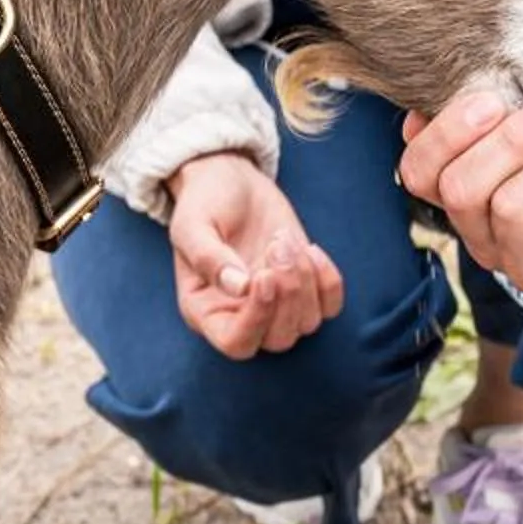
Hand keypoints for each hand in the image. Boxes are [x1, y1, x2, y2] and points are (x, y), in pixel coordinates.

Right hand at [165, 151, 343, 357]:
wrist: (230, 181)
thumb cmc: (204, 204)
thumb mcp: (193, 225)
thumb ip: (209, 258)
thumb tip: (240, 288)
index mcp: (205, 311)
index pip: (236, 342)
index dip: (257, 318)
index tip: (264, 275)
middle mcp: (241, 316)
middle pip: (278, 338)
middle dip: (288, 292)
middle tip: (276, 244)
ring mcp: (276, 304)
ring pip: (307, 322)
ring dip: (306, 280)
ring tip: (282, 239)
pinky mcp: (303, 286)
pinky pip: (330, 306)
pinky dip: (329, 282)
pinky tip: (311, 249)